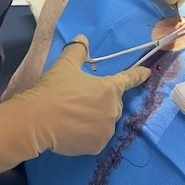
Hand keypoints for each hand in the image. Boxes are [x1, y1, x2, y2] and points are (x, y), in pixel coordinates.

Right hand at [22, 35, 150, 154]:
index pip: (128, 79)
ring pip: (105, 121)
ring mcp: (106, 130)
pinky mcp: (97, 146)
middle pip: (112, 103)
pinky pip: (97, 137)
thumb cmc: (53, 90)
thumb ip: (77, 50)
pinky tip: (73, 130)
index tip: (147, 73)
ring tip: (74, 116)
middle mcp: (113, 110)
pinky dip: (89, 133)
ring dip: (96, 118)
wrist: (36, 120)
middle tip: (81, 99)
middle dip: (101, 100)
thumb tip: (83, 38)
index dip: (138, 75)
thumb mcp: (64, 65)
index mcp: (109, 88)